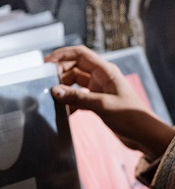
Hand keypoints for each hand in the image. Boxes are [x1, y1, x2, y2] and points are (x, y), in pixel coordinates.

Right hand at [45, 45, 174, 160]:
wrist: (143, 134)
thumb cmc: (129, 116)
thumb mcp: (101, 105)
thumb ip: (77, 98)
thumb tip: (54, 91)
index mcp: (105, 71)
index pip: (80, 54)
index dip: (62, 55)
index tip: (46, 63)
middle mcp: (101, 77)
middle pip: (74, 68)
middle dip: (59, 75)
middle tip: (46, 85)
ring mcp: (98, 90)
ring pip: (74, 84)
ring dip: (64, 90)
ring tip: (53, 99)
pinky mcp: (96, 102)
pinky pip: (78, 98)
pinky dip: (70, 103)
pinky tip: (65, 113)